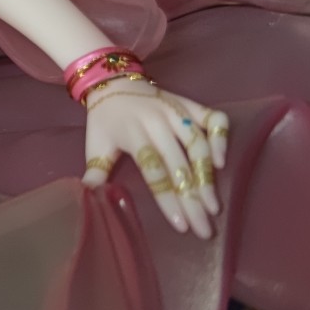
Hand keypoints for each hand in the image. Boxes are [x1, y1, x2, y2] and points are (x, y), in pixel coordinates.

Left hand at [79, 80, 228, 238]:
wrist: (113, 81)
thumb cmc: (104, 120)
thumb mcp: (95, 146)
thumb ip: (95, 173)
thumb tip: (88, 202)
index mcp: (132, 133)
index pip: (153, 170)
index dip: (167, 199)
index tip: (181, 225)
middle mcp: (157, 122)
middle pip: (178, 164)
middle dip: (193, 199)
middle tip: (205, 227)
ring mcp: (176, 111)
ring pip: (197, 145)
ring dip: (207, 176)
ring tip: (214, 206)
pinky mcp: (190, 104)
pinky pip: (213, 118)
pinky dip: (221, 137)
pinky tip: (221, 162)